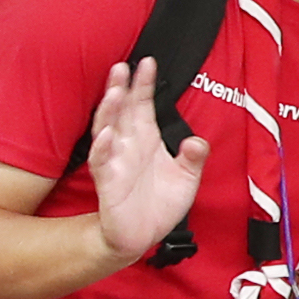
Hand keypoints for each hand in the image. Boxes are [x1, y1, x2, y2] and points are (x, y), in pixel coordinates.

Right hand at [84, 57, 209, 263]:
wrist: (143, 236)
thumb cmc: (160, 204)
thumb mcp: (187, 178)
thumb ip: (194, 158)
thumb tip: (197, 141)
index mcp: (147, 139)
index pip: (143, 105)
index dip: (144, 84)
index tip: (148, 62)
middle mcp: (129, 145)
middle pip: (121, 110)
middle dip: (121, 88)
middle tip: (122, 66)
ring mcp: (116, 162)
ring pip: (107, 130)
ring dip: (108, 111)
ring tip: (113, 92)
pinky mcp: (107, 182)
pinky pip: (101, 162)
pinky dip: (103, 148)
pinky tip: (106, 135)